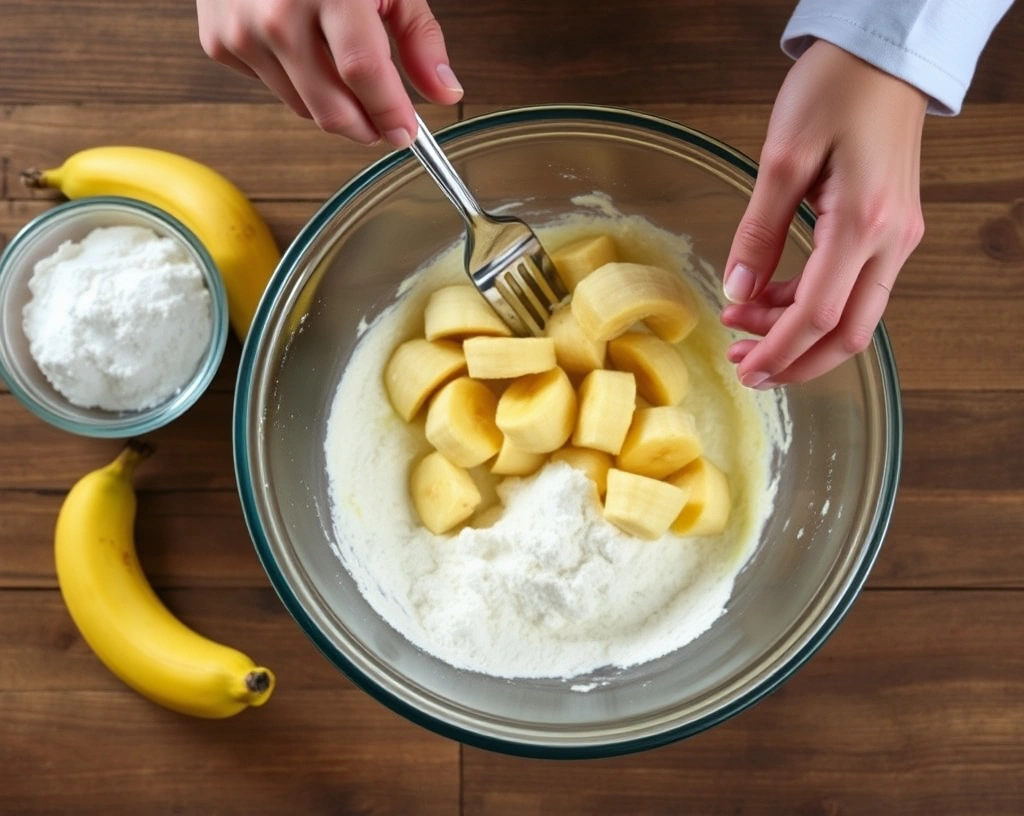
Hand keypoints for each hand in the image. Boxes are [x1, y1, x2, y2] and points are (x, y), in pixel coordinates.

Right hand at [196, 0, 462, 147]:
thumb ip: (419, 38)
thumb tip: (444, 92)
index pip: (363, 74)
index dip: (390, 113)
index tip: (406, 132)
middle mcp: (277, 13)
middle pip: (330, 108)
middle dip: (366, 126)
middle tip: (384, 120)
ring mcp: (242, 30)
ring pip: (303, 108)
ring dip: (333, 105)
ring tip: (345, 70)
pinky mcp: (219, 42)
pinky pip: (272, 89)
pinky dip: (295, 81)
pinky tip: (302, 47)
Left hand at [720, 40, 927, 387]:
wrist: (882, 56)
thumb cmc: (836, 88)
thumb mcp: (781, 157)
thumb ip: (758, 231)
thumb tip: (737, 290)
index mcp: (864, 223)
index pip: (820, 316)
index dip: (780, 351)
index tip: (744, 369)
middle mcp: (891, 241)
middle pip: (849, 334)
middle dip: (795, 359)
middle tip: (745, 364)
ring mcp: (897, 238)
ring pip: (851, 315)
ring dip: (797, 331)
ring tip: (741, 324)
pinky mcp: (890, 231)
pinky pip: (851, 286)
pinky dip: (809, 302)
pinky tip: (767, 296)